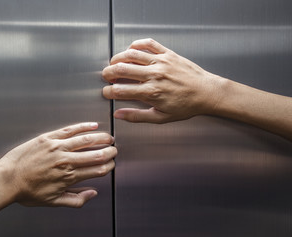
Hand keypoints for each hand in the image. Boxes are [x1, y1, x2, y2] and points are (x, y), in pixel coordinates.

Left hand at [0, 122, 116, 207]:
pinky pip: (70, 130)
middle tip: (114, 150)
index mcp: (69, 176)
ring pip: (86, 139)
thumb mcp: (54, 201)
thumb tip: (93, 194)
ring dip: (101, 138)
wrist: (7, 180)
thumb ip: (76, 199)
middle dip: (109, 152)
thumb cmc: (27, 191)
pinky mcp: (49, 138)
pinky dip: (83, 126)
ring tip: (108, 137)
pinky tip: (92, 125)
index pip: (97, 170)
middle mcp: (66, 161)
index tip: (111, 164)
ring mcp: (58, 147)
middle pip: (96, 154)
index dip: (108, 166)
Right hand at [102, 38, 224, 122]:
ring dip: (118, 58)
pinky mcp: (168, 53)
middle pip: (121, 69)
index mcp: (151, 92)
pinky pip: (148, 43)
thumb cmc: (186, 106)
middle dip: (108, 73)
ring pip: (131, 54)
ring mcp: (161, 62)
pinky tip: (132, 50)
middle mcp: (154, 75)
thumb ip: (137, 116)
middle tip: (106, 76)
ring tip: (114, 63)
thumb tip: (119, 115)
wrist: (206, 93)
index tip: (107, 93)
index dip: (108, 92)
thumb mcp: (160, 117)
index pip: (120, 91)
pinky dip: (136, 44)